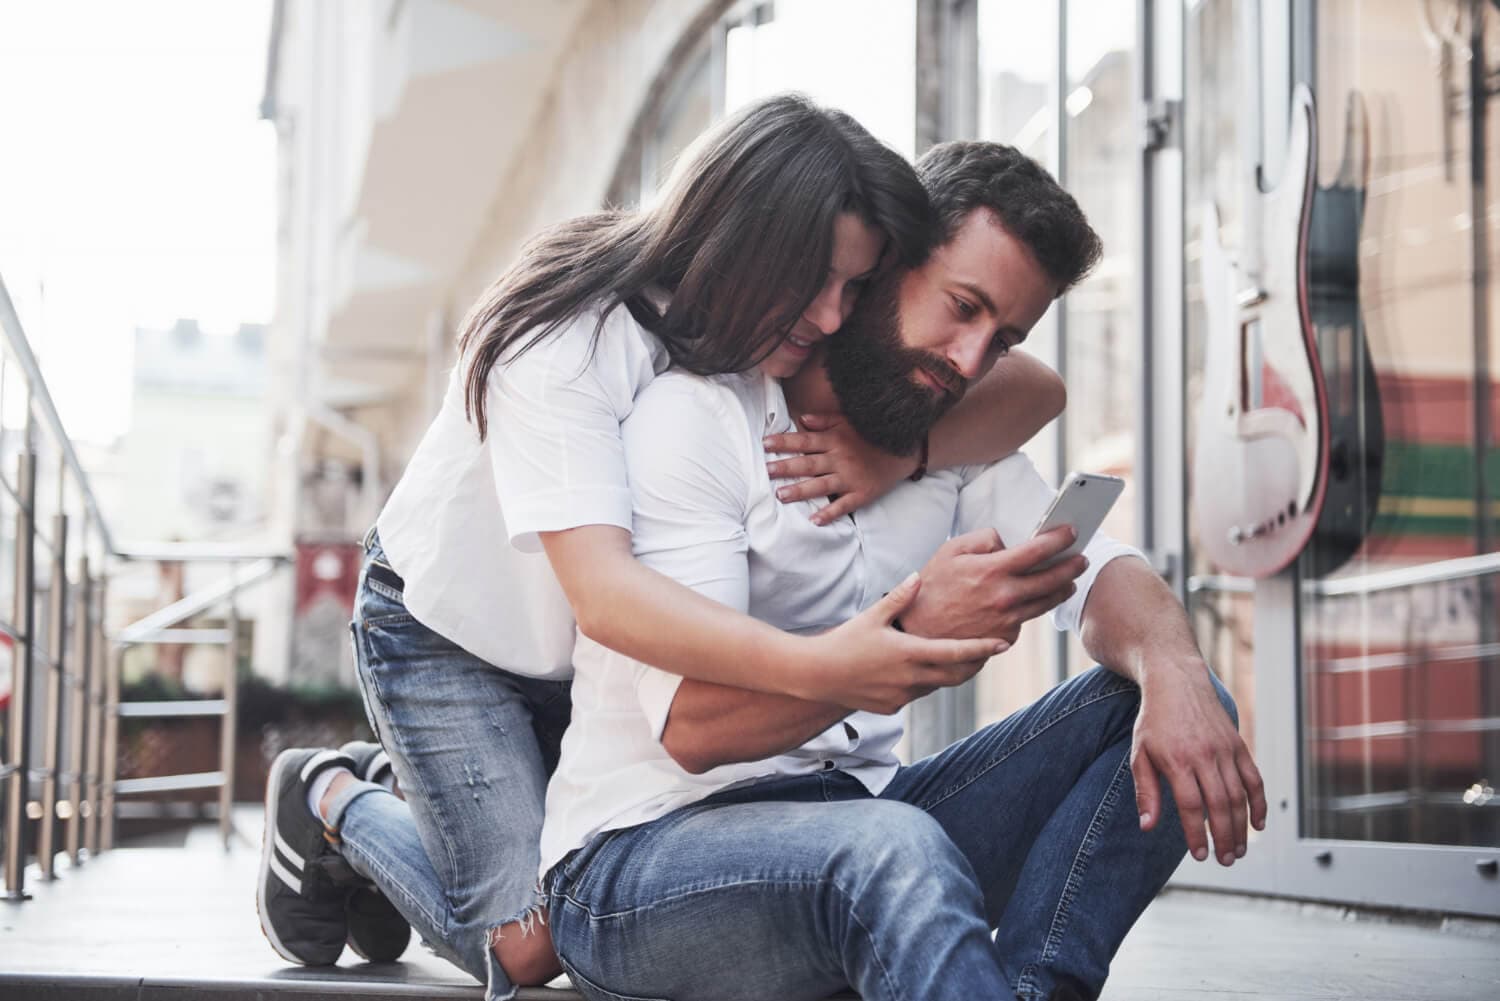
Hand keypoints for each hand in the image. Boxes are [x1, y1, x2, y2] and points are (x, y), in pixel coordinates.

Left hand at [764, 414, 916, 525]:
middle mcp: (841, 458)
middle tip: (766, 471)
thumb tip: (802, 419)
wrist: (904, 450)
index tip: (765, 443)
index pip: (805, 440)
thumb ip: (825, 420)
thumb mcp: (849, 422)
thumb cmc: (871, 436)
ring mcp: (851, 478)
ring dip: (801, 490)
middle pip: (809, 463)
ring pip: (821, 485)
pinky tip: (815, 520)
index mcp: (835, 439)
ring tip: (781, 495)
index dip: (784, 442)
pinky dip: (830, 513)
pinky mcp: (862, 494)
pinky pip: (844, 505)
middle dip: (786, 467)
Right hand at [795, 571, 1009, 714]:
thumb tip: (919, 577)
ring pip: (937, 684)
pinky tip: (920, 670)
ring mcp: (902, 696)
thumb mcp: (872, 615)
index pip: (956, 652)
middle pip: (956, 674)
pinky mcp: (892, 707)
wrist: (817, 675)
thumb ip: (900, 597)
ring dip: (949, 672)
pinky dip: (925, 682)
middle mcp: (911, 678)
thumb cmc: (844, 641)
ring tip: (958, 657)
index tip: (1002, 643)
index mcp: (909, 652)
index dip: (982, 648)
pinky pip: (917, 694)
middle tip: (987, 650)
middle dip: (973, 663)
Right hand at [898, 526, 1086, 644]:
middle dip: (1072, 566)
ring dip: (1062, 589)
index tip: (1072, 531)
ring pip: (1046, 602)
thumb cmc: (932, 588)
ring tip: (1069, 581)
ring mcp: (1008, 620)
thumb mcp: (950, 551)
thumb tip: (1006, 541)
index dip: (1059, 538)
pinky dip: (1030, 608)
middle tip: (1082, 559)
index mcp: (993, 570)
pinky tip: (1030, 601)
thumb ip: (982, 538)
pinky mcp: (1005, 637)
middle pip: (1053, 579)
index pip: (1038, 550)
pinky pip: (1025, 619)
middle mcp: (1006, 596)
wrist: (920, 632)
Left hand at [1130, 666, 1267, 865]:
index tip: (1201, 855)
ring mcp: (1225, 750)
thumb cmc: (1154, 722)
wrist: (1177, 682)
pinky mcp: (1239, 745)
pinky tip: (1258, 825)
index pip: (1192, 806)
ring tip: (1238, 851)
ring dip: (1242, 827)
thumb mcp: (1139, 753)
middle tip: (1225, 860)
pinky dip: (1259, 803)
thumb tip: (1148, 827)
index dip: (1198, 834)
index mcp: (1178, 760)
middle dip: (1225, 837)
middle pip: (1221, 805)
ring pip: (1240, 795)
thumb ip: (1146, 791)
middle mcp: (1205, 756)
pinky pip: (1254, 778)